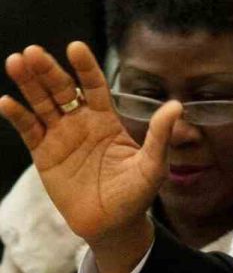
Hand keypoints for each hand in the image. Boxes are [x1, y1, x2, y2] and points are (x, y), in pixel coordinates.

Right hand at [0, 42, 180, 272]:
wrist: (113, 225)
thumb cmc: (136, 194)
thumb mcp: (153, 164)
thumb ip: (160, 135)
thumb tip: (177, 106)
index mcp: (107, 119)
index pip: (95, 86)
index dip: (85, 67)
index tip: (75, 47)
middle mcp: (82, 122)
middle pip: (62, 89)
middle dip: (48, 70)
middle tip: (33, 51)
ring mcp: (61, 136)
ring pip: (41, 104)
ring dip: (28, 84)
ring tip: (16, 62)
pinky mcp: (44, 155)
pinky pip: (28, 131)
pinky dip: (17, 116)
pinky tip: (6, 102)